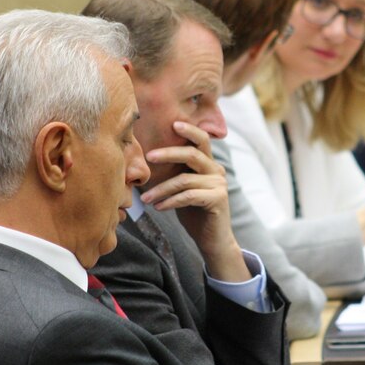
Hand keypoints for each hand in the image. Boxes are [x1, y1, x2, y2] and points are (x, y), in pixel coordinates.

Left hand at [140, 120, 249, 281]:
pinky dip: (170, 201)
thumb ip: (177, 173)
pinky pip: (188, 196)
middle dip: (168, 153)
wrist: (213, 240)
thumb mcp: (184, 189)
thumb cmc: (194, 213)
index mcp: (209, 164)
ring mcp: (219, 185)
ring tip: (145, 198)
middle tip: (148, 157)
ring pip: (185, 179)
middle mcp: (217, 171)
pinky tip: (158, 207)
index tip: (173, 124)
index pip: (202, 140)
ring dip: (161, 189)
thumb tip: (150, 158)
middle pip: (192, 154)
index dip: (189, 130)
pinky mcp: (218, 199)